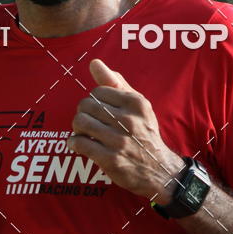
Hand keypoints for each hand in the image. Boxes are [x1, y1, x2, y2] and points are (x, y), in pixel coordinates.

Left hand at [67, 59, 182, 202]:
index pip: (98, 91)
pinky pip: (79, 143)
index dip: (94, 100)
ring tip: (83, 132)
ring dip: (77, 127)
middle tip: (88, 122)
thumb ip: (116, 83)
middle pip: (86, 105)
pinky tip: (79, 144)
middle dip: (83, 113)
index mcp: (136, 103)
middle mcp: (129, 120)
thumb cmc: (144, 134)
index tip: (98, 111)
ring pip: (80, 122)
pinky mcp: (110, 159)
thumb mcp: (137, 106)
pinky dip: (74, 142)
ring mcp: (119, 141)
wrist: (159, 170)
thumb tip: (94, 63)